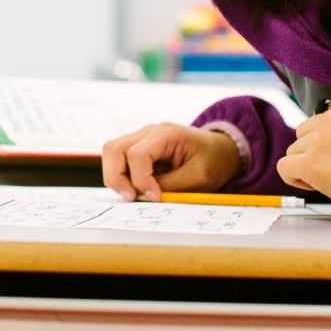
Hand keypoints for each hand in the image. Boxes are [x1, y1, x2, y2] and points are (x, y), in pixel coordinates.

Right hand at [103, 123, 241, 201]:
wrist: (220, 151)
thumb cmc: (213, 161)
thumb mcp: (199, 177)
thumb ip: (171, 186)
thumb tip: (144, 196)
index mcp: (166, 133)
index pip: (137, 154)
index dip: (140, 179)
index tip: (154, 197)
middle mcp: (148, 132)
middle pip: (114, 149)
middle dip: (116, 177)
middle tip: (131, 198)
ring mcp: (140, 139)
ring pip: (111, 153)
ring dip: (115, 176)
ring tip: (132, 195)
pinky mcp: (138, 149)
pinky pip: (118, 160)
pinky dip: (121, 176)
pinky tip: (136, 189)